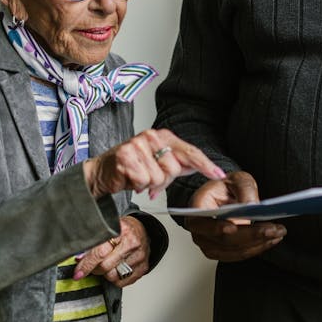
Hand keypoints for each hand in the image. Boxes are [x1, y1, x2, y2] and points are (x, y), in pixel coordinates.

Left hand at [74, 216, 148, 287]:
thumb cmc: (123, 231)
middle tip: (92, 265)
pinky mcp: (143, 268)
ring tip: (107, 264)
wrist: (142, 231)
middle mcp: (132, 244)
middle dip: (94, 269)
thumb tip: (79, 258)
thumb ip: (93, 242)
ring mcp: (139, 257)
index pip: (100, 252)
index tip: (78, 273)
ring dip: (105, 274)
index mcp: (121, 231)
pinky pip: (122, 282)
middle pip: (105, 266)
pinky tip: (116, 269)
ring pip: (113, 276)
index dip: (86, 264)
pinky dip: (115, 279)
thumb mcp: (108, 230)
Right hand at [82, 128, 224, 199]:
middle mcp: (151, 136)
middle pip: (174, 168)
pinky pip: (144, 181)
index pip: (189, 151)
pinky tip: (130, 179)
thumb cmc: (131, 167)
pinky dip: (137, 185)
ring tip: (138, 178)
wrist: (102, 172)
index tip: (218, 174)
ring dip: (149, 184)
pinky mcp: (126, 157)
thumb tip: (198, 167)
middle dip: (164, 181)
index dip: (205, 164)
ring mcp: (137, 145)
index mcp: (162, 136)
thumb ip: (178, 165)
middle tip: (150, 179)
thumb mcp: (158, 163)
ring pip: (159, 177)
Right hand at [184, 171, 284, 261]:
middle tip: (272, 229)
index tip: (234, 226)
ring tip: (278, 233)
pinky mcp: (221, 252)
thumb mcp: (237, 179)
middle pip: (224, 240)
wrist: (225, 197)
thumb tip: (252, 205)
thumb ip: (244, 188)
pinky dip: (257, 248)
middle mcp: (199, 229)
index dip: (217, 227)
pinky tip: (271, 240)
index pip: (203, 222)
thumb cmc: (226, 187)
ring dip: (258, 244)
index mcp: (196, 207)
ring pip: (234, 250)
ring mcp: (209, 244)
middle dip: (250, 235)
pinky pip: (239, 254)